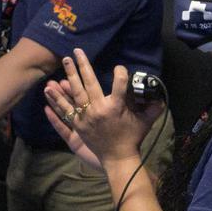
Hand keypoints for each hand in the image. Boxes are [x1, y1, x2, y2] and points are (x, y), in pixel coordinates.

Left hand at [42, 50, 160, 171]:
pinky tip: (49, 88)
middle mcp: (99, 110)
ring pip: (75, 93)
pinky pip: (65, 110)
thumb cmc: (132, 138)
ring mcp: (86, 117)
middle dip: (83, 66)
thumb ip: (154, 108)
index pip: (120, 85)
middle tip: (76, 52)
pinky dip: (57, 99)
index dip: (121, 74)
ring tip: (64, 62)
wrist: (118, 158)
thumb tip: (162, 97)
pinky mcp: (78, 125)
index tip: (119, 68)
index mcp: (116, 107)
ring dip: (69, 76)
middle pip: (89, 83)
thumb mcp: (145, 122)